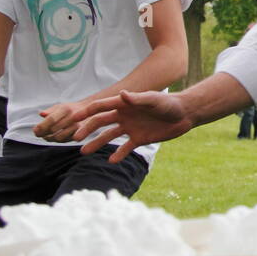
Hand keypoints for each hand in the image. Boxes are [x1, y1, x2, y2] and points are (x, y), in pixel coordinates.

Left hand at [33, 101, 93, 142]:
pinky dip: (57, 141)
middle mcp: (73, 117)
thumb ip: (50, 111)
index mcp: (66, 109)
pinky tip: (53, 138)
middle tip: (38, 133)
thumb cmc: (71, 110)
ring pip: (59, 137)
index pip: (51, 119)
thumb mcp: (60, 106)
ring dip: (49, 138)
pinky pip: (65, 141)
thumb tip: (41, 114)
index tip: (35, 130)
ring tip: (45, 136)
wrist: (90, 112)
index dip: (41, 126)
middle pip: (54, 129)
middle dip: (43, 133)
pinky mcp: (80, 134)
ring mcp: (78, 127)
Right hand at [73, 90, 195, 161]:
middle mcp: (124, 115)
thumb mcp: (153, 100)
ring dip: (97, 143)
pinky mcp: (139, 139)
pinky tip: (111, 161)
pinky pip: (125, 148)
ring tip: (84, 152)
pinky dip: (118, 154)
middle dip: (87, 129)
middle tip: (75, 138)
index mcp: (124, 104)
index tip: (71, 117)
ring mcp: (131, 127)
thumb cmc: (169, 103)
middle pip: (100, 122)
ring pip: (109, 136)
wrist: (184, 114)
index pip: (101, 107)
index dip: (86, 111)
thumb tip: (122, 94)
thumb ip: (137, 99)